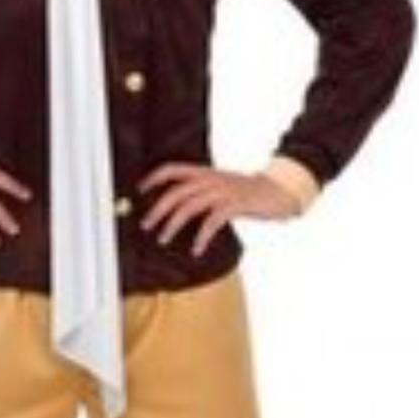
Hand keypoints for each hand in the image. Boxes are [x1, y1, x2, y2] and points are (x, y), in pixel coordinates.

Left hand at [137, 161, 300, 256]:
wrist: (278, 191)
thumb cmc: (246, 193)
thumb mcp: (220, 186)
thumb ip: (200, 192)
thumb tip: (176, 207)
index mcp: (205, 173)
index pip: (173, 169)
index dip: (155, 178)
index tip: (140, 191)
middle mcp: (211, 179)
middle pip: (177, 192)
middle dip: (158, 209)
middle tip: (146, 225)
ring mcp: (223, 191)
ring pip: (190, 206)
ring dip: (173, 224)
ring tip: (163, 239)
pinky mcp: (236, 204)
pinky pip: (212, 221)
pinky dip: (201, 236)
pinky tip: (196, 248)